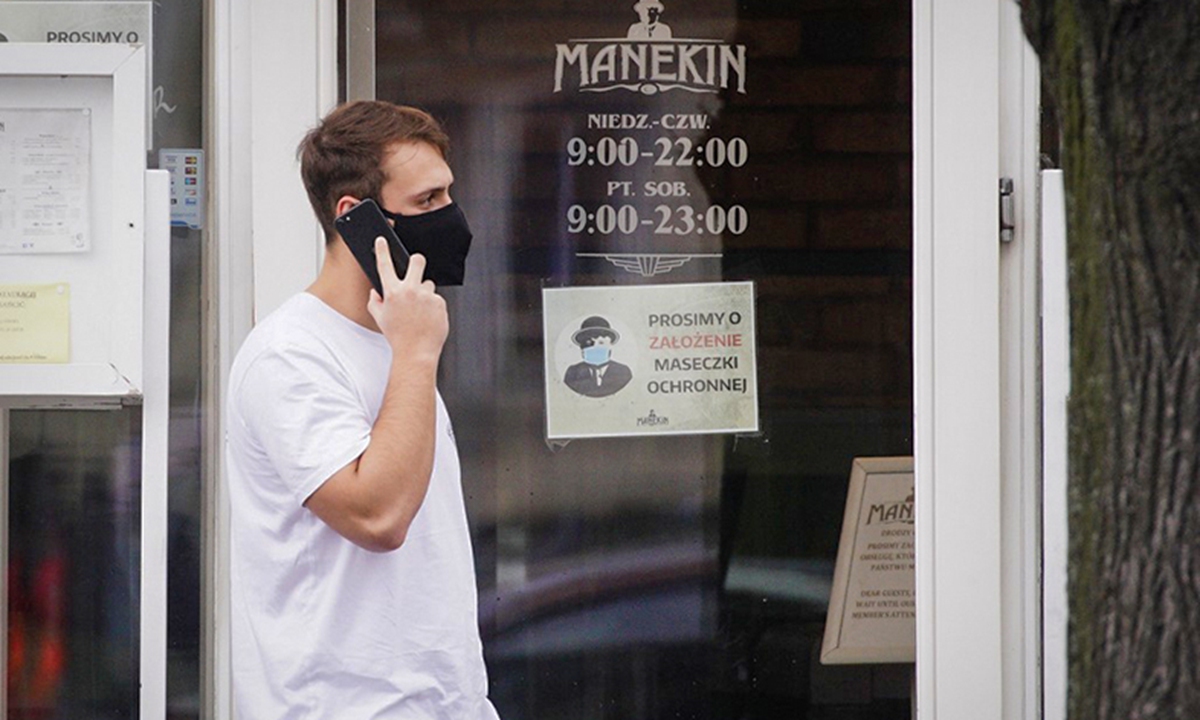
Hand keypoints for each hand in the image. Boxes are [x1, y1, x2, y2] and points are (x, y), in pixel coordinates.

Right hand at [367, 237, 447, 361]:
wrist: (416, 352)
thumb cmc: (398, 337)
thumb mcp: (380, 319)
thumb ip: (375, 302)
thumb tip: (376, 292)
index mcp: (392, 292)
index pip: (385, 265)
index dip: (382, 250)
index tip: (381, 241)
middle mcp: (410, 290)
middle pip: (417, 261)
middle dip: (416, 261)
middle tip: (415, 266)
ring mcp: (426, 296)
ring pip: (428, 284)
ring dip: (424, 293)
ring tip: (420, 311)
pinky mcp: (439, 302)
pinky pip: (436, 298)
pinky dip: (432, 306)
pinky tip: (428, 317)